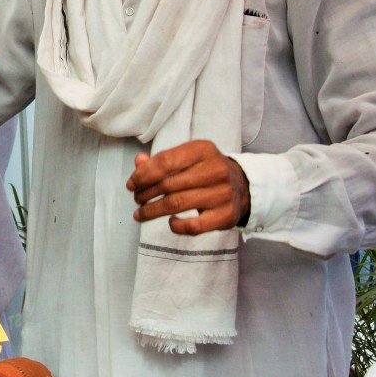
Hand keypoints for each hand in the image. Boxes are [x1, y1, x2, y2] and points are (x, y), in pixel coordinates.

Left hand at [126, 139, 250, 235]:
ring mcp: (222, 194)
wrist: (244, 186)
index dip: (143, 174)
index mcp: (203, 150)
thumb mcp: (188, 157)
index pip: (165, 161)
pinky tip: (170, 222)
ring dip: (153, 210)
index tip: (131, 184)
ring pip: (177, 204)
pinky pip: (194, 226)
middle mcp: (215, 170)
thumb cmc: (206, 170)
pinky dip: (177, 226)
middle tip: (136, 198)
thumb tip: (138, 163)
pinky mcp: (225, 216)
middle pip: (168, 184)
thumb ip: (162, 159)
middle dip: (145, 193)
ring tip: (141, 213)